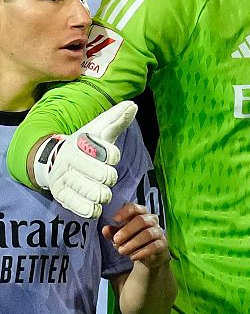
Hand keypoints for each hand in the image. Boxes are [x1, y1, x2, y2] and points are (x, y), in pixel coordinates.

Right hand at [32, 101, 137, 217]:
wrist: (53, 162)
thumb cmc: (85, 147)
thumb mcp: (98, 132)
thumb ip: (116, 120)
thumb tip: (133, 105)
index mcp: (80, 143)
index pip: (107, 152)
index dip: (112, 155)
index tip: (110, 156)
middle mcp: (69, 161)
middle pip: (105, 176)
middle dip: (109, 177)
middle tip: (107, 176)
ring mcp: (64, 180)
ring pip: (97, 193)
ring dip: (104, 194)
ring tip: (101, 190)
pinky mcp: (61, 197)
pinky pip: (85, 209)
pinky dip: (94, 208)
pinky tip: (95, 204)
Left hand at [102, 202, 168, 267]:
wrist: (148, 255)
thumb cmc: (133, 240)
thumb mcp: (120, 236)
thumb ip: (113, 233)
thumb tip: (105, 229)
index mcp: (140, 214)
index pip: (134, 208)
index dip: (125, 212)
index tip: (115, 219)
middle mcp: (151, 220)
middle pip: (141, 220)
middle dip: (127, 230)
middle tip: (116, 240)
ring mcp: (158, 231)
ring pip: (148, 234)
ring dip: (133, 243)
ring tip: (122, 251)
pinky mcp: (162, 244)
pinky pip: (154, 246)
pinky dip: (143, 252)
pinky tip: (133, 257)